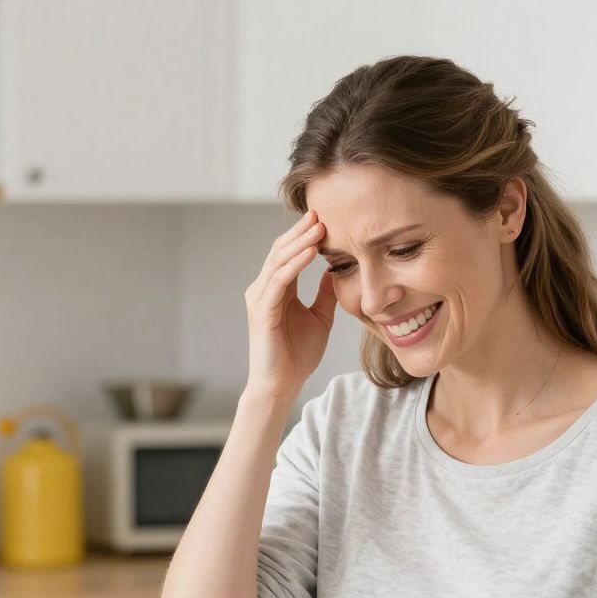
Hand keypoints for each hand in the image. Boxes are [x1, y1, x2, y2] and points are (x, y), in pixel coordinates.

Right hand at [245, 208, 337, 404]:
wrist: (282, 385)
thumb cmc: (297, 356)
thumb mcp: (320, 318)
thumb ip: (325, 294)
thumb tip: (335, 271)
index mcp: (277, 289)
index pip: (289, 253)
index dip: (304, 235)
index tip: (324, 218)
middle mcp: (264, 289)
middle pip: (281, 250)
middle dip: (300, 231)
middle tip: (320, 212)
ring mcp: (260, 298)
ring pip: (279, 261)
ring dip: (300, 242)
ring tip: (319, 227)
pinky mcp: (262, 311)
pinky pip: (280, 280)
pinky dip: (296, 264)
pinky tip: (311, 252)